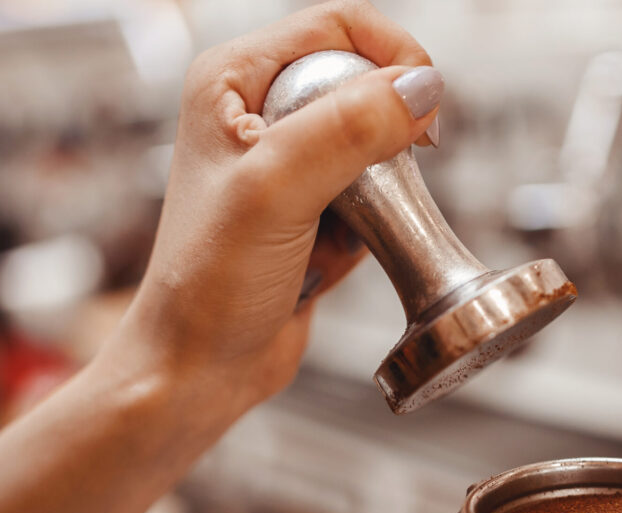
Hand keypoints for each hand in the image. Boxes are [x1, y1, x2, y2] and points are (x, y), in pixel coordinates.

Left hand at [113, 0, 440, 413]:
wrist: (200, 370)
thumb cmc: (206, 287)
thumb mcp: (276, 193)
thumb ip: (347, 129)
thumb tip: (421, 88)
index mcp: (231, 79)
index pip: (340, 25)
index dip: (394, 58)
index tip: (421, 113)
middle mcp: (258, 110)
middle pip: (364, 80)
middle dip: (389, 130)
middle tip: (390, 174)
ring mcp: (287, 162)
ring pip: (376, 141)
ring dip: (382, 186)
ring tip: (348, 225)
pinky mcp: (313, 207)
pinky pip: (375, 192)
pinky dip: (376, 223)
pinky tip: (337, 254)